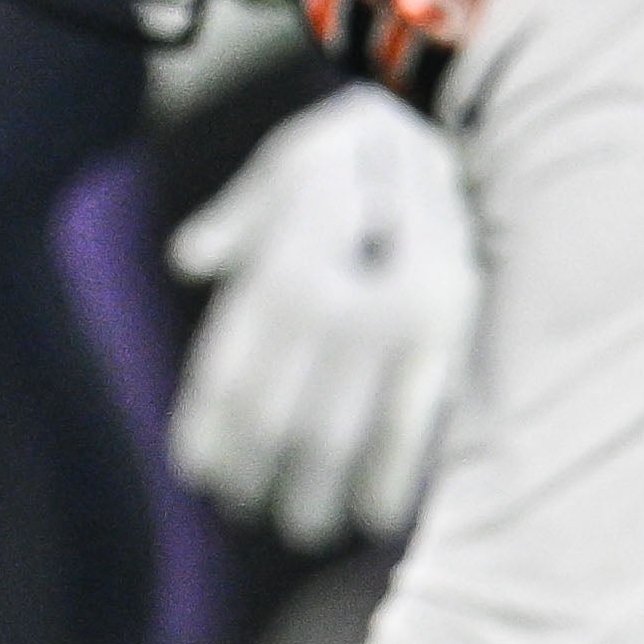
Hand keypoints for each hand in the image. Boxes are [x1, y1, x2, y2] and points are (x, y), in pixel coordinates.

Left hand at [164, 82, 476, 551]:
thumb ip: (239, 222)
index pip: (225, 377)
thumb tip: (189, 261)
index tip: (202, 476)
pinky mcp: (444, 335)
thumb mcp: (289, 165)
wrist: (455, 116)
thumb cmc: (366, 142)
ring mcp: (384, 324)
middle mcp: (321, 304)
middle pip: (273, 421)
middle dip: (257, 478)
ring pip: (335, 436)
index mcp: (276, 271)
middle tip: (250, 513)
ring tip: (303, 527)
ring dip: (315, 492)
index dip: (209, 437)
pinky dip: (388, 479)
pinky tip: (374, 516)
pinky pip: (409, 426)